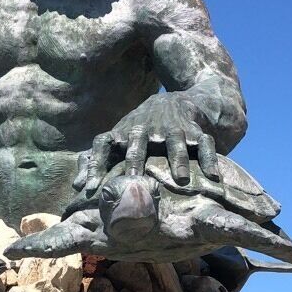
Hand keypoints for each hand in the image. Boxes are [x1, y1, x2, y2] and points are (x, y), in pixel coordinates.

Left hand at [74, 93, 219, 192]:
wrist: (177, 101)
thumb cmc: (141, 129)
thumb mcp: (118, 140)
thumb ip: (97, 162)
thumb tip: (77, 188)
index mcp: (123, 133)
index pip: (103, 145)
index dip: (95, 165)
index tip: (90, 190)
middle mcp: (146, 129)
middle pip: (138, 143)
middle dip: (136, 160)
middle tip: (134, 181)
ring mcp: (172, 128)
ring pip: (175, 142)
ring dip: (177, 159)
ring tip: (181, 180)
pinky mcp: (196, 129)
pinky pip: (204, 142)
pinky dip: (208, 158)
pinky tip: (213, 175)